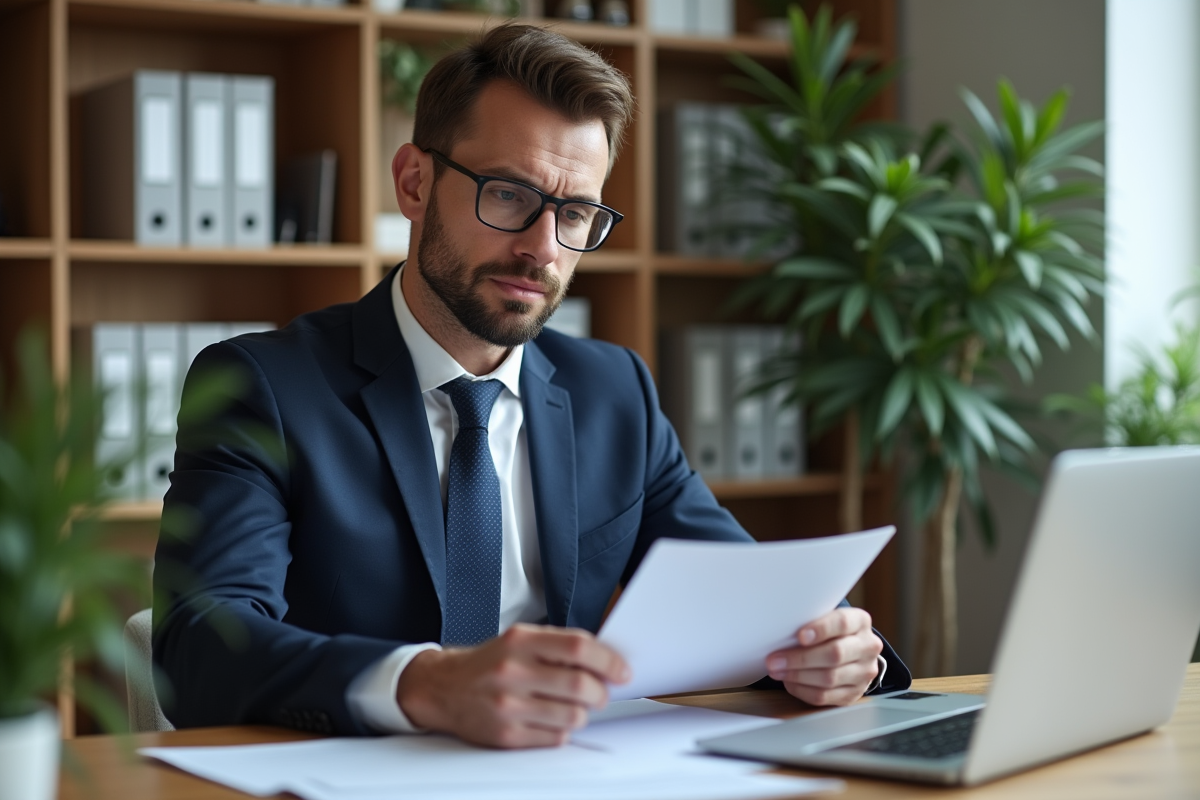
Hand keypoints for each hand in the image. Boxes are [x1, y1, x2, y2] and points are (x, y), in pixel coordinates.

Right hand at [395, 623, 630, 748]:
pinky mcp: (506, 734)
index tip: (621, 670)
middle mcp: (513, 671)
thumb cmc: (489, 663)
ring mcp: (508, 705)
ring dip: (584, 713)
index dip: (608, 660)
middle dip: (601, 692)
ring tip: (575, 706)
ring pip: (573, 715)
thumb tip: (605, 660)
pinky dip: (563, 730)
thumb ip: (558, 645)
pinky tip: (552, 720)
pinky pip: (555, 737)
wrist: (443, 688)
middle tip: (601, 693)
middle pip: (580, 684)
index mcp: (520, 641)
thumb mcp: (519, 639)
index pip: (578, 647)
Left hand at [766, 608, 882, 706]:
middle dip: (800, 658)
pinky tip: (789, 682)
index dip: (821, 629)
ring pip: (829, 678)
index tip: (800, 636)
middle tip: (775, 660)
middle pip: (835, 654)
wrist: (853, 652)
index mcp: (860, 622)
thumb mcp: (826, 618)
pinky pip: (825, 696)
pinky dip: (802, 690)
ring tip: (777, 671)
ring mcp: (864, 673)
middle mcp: (868, 647)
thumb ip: (811, 620)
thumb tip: (781, 628)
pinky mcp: (854, 694)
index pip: (842, 623)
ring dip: (797, 676)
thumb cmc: (831, 632)